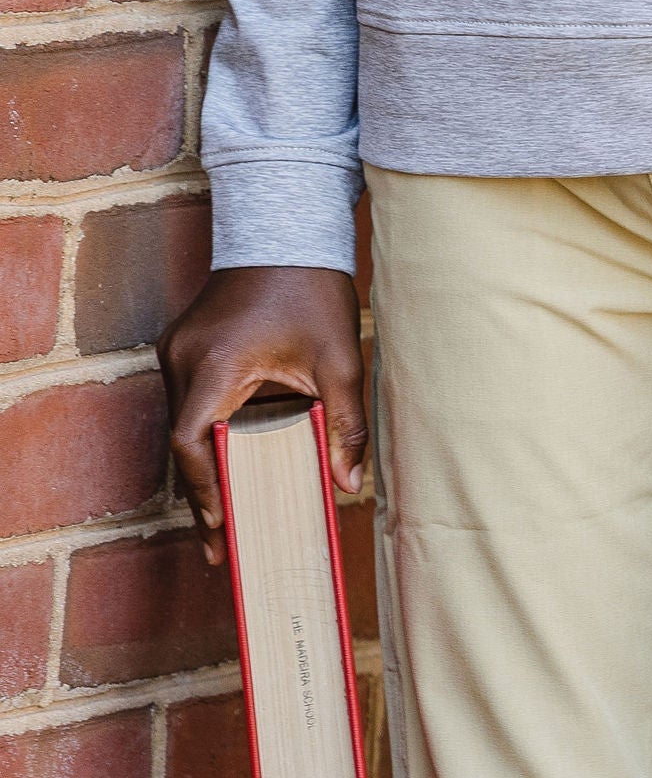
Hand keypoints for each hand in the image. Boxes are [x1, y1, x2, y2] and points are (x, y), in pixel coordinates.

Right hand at [159, 265, 366, 564]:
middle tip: (223, 549)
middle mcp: (182, 357)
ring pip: (183, 427)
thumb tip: (348, 486)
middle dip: (203, 497)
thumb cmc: (311, 289)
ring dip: (203, 470)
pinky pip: (190, 406)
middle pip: (183, 443)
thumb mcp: (341, 362)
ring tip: (226, 524)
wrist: (285, 228)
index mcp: (214, 362)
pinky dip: (206, 440)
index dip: (204, 491)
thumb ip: (346, 427)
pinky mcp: (185, 348)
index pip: (193, 441)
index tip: (221, 528)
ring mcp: (177, 350)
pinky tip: (229, 471)